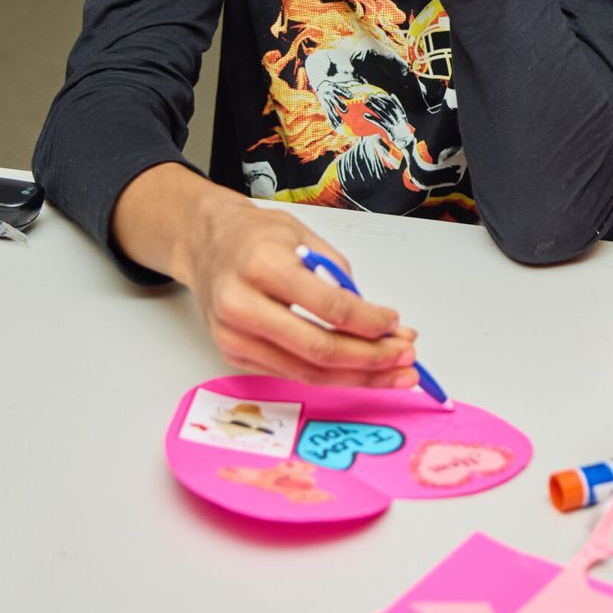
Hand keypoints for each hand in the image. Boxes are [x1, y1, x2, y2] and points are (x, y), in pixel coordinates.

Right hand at [177, 194, 420, 386]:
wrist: (206, 245)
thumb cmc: (255, 236)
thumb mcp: (304, 236)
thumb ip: (339, 277)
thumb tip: (379, 321)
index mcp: (263, 266)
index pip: (329, 307)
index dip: (369, 322)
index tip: (395, 323)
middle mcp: (242, 305)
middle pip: (319, 349)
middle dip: (371, 359)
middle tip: (406, 358)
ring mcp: (234, 337)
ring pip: (307, 372)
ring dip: (357, 376)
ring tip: (394, 373)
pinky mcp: (234, 356)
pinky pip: (291, 373)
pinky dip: (331, 375)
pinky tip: (358, 370)